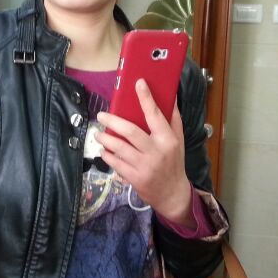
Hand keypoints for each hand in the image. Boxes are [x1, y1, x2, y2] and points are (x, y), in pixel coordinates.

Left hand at [95, 79, 192, 225]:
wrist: (173, 193)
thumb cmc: (174, 162)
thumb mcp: (179, 140)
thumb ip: (173, 119)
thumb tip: (169, 96)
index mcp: (168, 139)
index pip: (155, 115)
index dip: (146, 98)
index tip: (138, 83)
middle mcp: (156, 151)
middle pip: (130, 131)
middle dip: (112, 121)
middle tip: (101, 116)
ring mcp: (144, 166)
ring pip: (119, 148)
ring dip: (105, 139)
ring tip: (99, 134)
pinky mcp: (134, 178)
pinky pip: (116, 163)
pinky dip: (107, 155)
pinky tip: (104, 150)